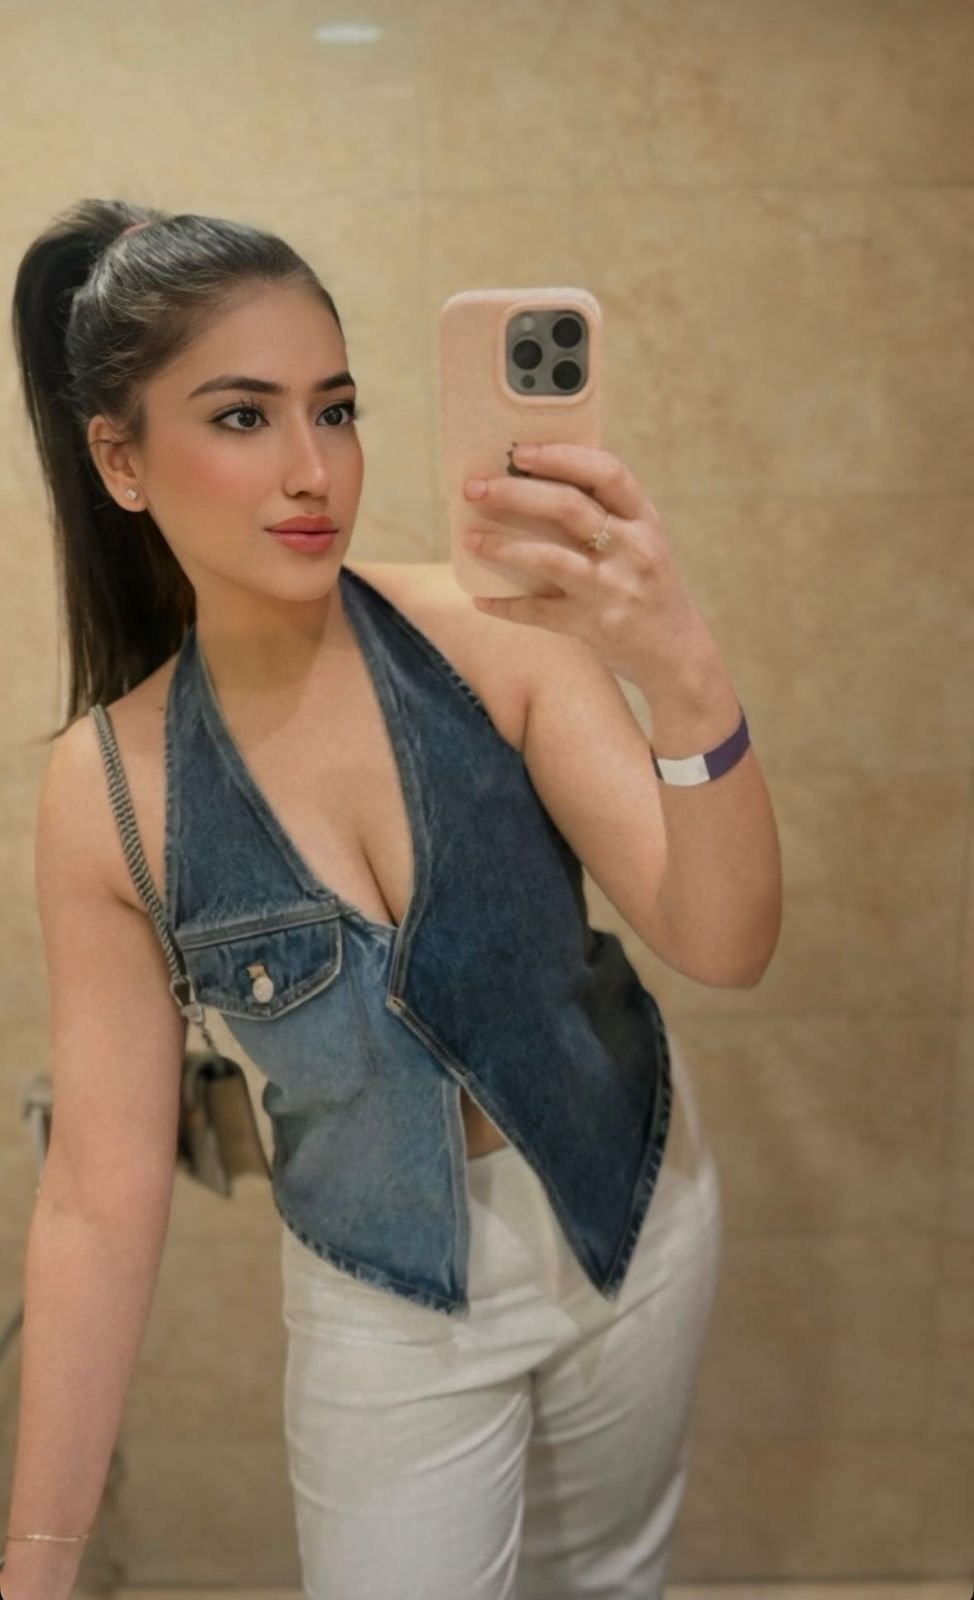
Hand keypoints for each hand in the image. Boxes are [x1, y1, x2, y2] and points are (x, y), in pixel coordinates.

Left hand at [462, 442, 706, 687]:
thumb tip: (532, 484)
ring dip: (502, 547)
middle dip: (514, 494)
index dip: (560, 457)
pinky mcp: (594, 626)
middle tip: (475, 488)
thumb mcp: (642, 543)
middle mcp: (633, 549)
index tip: (519, 452)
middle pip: (567, 507)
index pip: (606, 472)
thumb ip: (605, 515)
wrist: (677, 654)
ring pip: (549, 557)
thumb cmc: (647, 587)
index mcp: (644, 519)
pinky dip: (505, 606)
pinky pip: (538, 612)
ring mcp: (613, 589)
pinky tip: (479, 598)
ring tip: (469, 539)